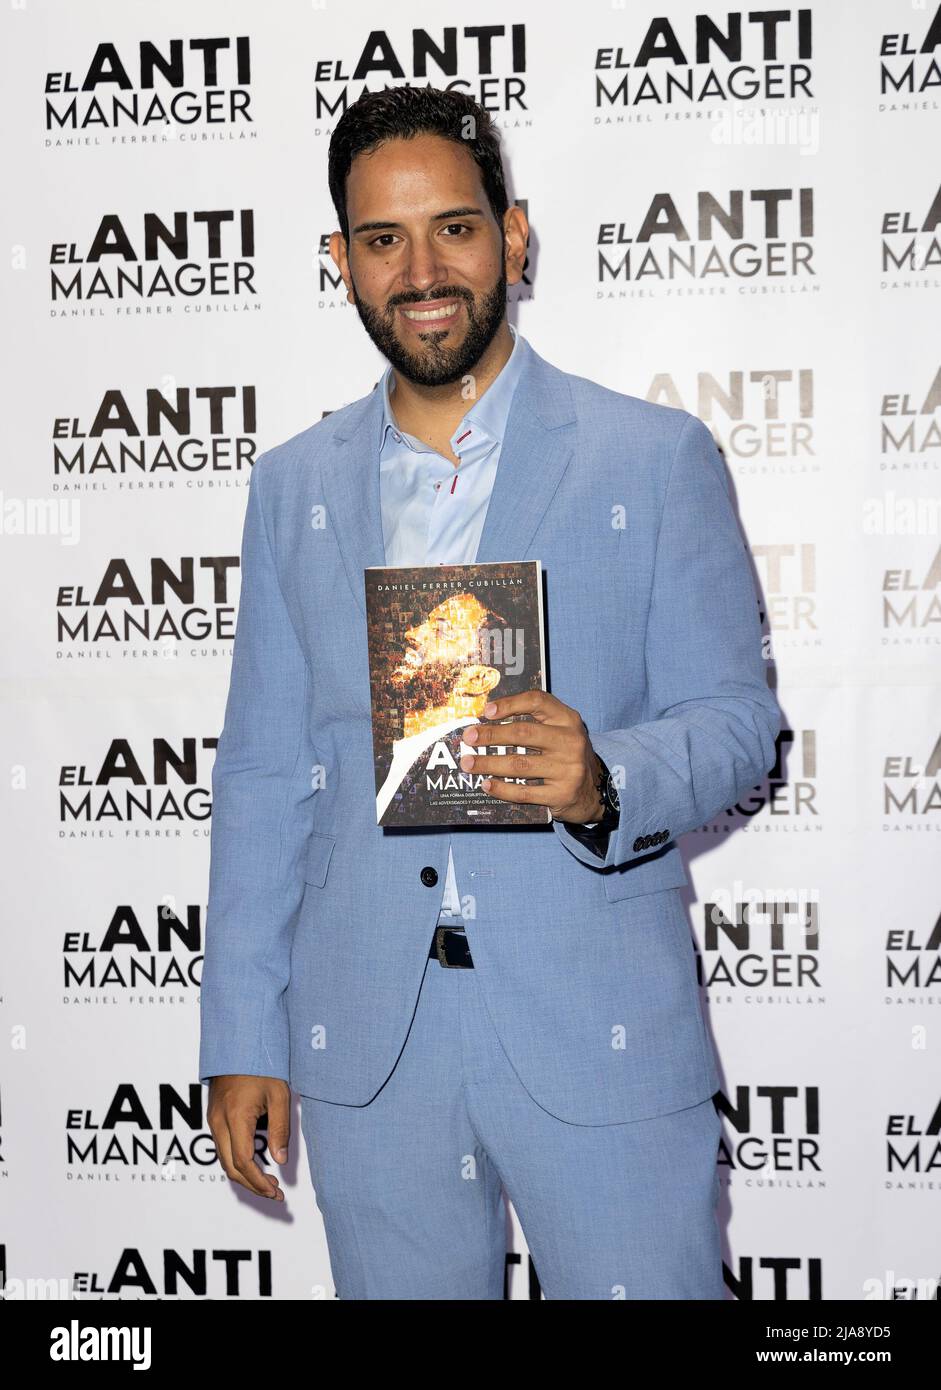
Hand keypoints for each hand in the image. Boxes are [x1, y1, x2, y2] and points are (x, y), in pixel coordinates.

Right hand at [207, 1074, 290, 1201]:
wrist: (238, 1044)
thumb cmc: (261, 1066)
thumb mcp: (279, 1095)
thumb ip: (280, 1129)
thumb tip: (280, 1161)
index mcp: (235, 1117)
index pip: (244, 1162)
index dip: (259, 1181)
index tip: (275, 1191)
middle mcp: (219, 1122)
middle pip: (231, 1167)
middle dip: (252, 1185)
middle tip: (275, 1193)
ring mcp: (213, 1120)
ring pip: (224, 1160)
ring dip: (244, 1176)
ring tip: (268, 1183)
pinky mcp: (214, 1117)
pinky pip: (222, 1148)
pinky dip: (237, 1163)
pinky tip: (253, 1166)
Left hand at [459, 690, 606, 823]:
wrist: (596, 790)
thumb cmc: (566, 755)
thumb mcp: (561, 731)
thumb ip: (534, 721)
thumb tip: (487, 722)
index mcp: (568, 719)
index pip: (538, 701)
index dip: (510, 704)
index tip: (486, 711)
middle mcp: (570, 742)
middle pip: (523, 733)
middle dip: (490, 735)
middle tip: (468, 737)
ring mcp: (567, 769)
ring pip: (519, 765)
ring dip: (488, 764)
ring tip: (469, 763)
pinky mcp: (561, 794)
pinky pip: (524, 792)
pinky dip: (501, 789)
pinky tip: (486, 784)